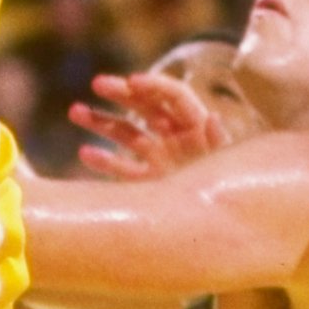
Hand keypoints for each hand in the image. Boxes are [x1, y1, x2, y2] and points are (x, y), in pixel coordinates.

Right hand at [70, 69, 228, 179]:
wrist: (228, 228)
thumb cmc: (233, 191)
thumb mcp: (227, 165)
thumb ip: (218, 142)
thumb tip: (213, 117)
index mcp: (197, 126)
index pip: (174, 95)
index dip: (154, 84)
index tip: (132, 81)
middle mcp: (175, 137)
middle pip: (145, 106)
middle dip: (121, 93)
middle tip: (97, 84)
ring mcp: (159, 159)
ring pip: (126, 133)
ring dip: (101, 121)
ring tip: (74, 111)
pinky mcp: (149, 183)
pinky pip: (123, 169)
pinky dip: (104, 161)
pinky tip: (84, 153)